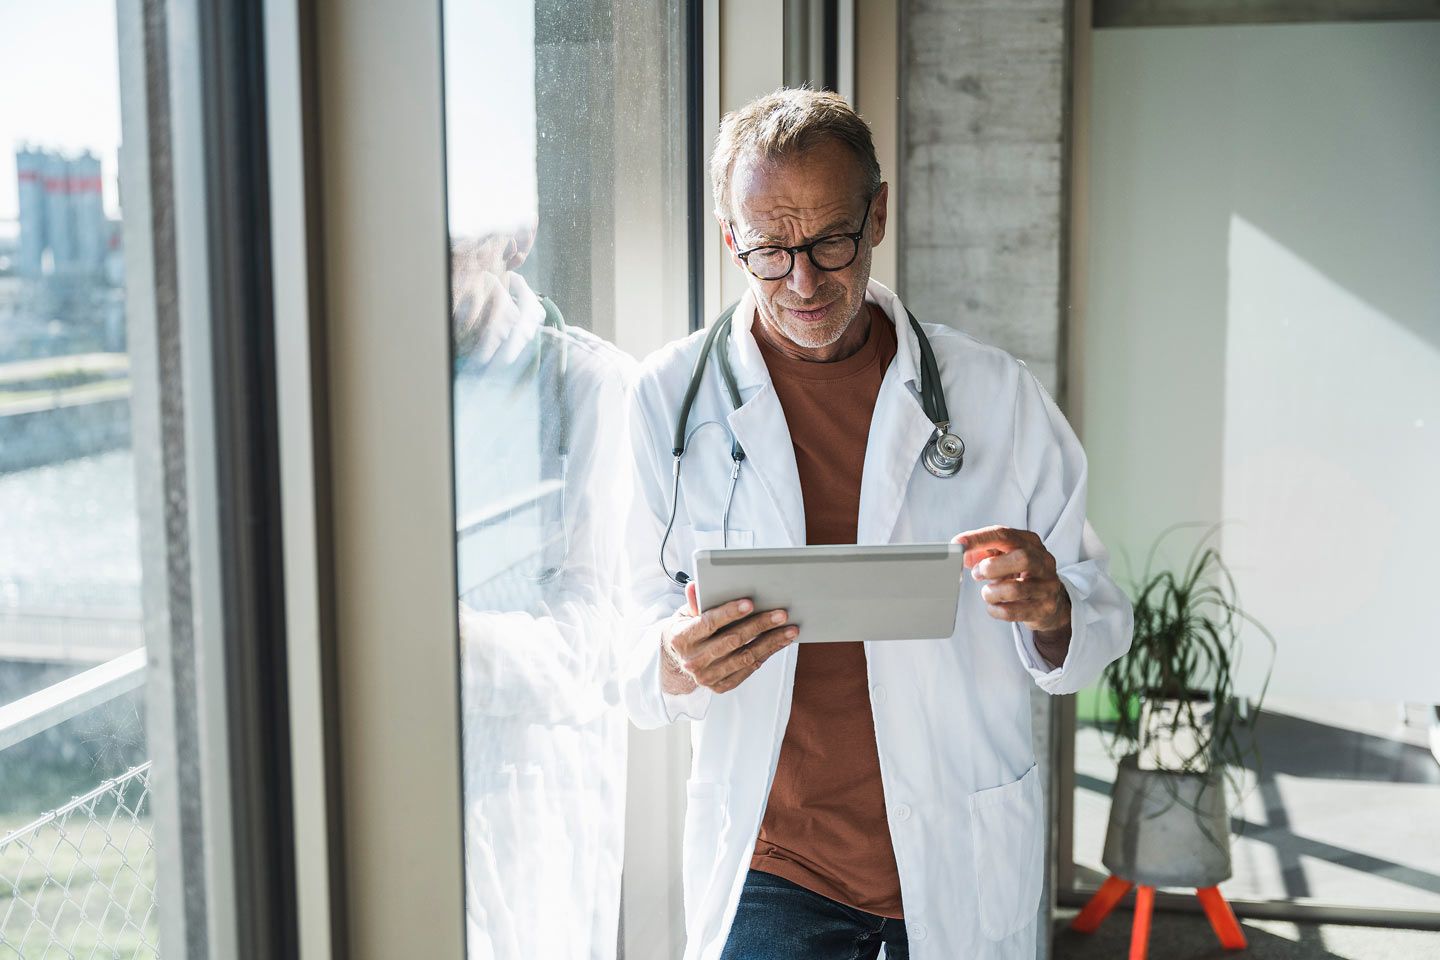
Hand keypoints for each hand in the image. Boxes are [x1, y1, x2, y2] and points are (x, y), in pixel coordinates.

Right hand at [659, 582, 796, 694]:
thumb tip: (696, 585)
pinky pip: (749, 669)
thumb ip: (694, 601)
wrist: (679, 659)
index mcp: (681, 638)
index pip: (708, 623)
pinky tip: (779, 642)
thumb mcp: (685, 613)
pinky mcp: (720, 686)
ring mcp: (707, 677)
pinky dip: (766, 654)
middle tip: (781, 614)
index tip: (750, 603)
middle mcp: (693, 660)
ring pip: (745, 657)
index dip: (730, 612)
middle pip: (732, 640)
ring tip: (789, 629)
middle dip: (759, 625)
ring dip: (771, 642)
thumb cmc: (688, 629)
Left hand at [954, 526, 1070, 634]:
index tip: (958, 544)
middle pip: (1021, 558)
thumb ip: (983, 553)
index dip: (978, 539)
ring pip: (1015, 589)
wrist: (1050, 601)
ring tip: (988, 593)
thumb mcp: (1005, 557)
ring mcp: (1047, 586)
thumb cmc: (1021, 574)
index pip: (1003, 535)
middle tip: (977, 574)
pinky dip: (996, 610)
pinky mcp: (1044, 608)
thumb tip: (963, 556)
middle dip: (992, 567)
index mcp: (1030, 543)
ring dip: (991, 593)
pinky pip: (1013, 612)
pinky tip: (994, 606)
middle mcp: (1043, 561)